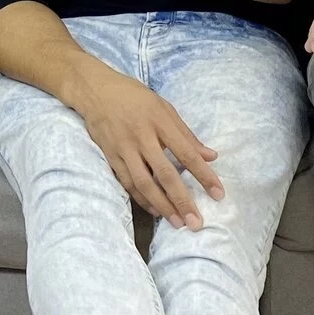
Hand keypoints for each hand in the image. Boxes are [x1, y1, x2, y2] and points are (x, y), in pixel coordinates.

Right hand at [71, 66, 223, 229]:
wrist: (95, 91)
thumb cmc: (135, 97)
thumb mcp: (164, 107)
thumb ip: (187, 134)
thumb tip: (210, 156)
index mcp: (160, 121)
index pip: (186, 153)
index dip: (203, 175)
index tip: (218, 194)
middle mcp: (142, 137)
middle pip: (165, 173)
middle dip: (182, 200)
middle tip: (195, 222)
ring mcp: (124, 148)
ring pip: (144, 183)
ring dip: (161, 205)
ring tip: (177, 223)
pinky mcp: (110, 156)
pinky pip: (127, 182)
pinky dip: (141, 198)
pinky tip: (155, 210)